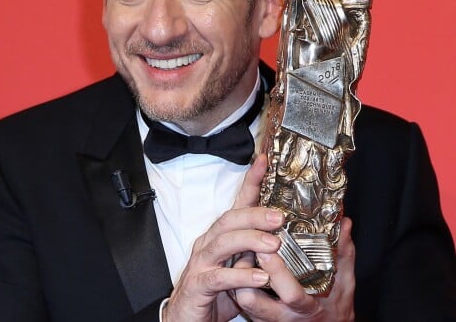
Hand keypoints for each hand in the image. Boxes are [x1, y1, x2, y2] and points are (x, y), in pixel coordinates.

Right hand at [164, 155, 283, 321]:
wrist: (187, 318)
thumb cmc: (215, 291)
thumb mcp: (239, 265)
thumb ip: (254, 251)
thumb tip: (281, 235)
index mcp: (220, 236)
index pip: (237, 203)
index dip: (250, 181)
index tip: (264, 161)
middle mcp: (209, 243)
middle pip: (229, 219)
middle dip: (254, 214)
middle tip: (279, 217)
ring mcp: (201, 263)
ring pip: (223, 242)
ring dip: (250, 241)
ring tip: (274, 245)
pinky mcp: (198, 285)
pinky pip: (218, 277)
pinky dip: (239, 275)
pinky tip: (259, 276)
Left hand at [232, 217, 355, 320]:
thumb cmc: (335, 305)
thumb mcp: (344, 282)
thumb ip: (343, 252)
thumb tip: (343, 222)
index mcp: (306, 306)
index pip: (290, 294)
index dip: (277, 272)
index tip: (267, 250)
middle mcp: (283, 315)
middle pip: (254, 300)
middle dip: (245, 273)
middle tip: (245, 246)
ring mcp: (267, 317)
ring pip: (242, 300)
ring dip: (238, 276)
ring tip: (242, 253)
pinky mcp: (258, 316)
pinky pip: (241, 300)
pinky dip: (238, 281)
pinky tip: (242, 262)